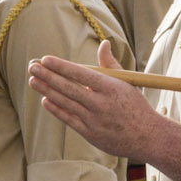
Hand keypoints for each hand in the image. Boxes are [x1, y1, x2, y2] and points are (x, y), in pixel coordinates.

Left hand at [28, 41, 161, 160]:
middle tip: (32, 66)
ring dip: (47, 90)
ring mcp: (95, 120)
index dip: (61, 66)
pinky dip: (56, 109)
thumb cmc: (137, 106)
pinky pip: (69, 119)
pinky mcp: (91, 134)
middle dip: (47, 76)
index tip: (45, 59)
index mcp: (111, 88)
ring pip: (65, 102)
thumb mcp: (128, 82)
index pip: (80, 74)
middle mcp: (101, 104)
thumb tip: (103, 43)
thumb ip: (111, 64)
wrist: (148, 138)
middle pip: (68, 88)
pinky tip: (45, 99)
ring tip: (33, 80)